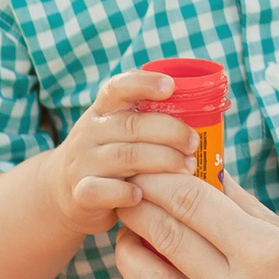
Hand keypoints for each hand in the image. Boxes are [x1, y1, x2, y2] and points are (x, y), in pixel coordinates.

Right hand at [46, 70, 195, 234]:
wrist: (65, 192)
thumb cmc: (113, 157)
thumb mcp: (124, 132)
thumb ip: (153, 121)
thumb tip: (212, 112)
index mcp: (105, 110)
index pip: (119, 87)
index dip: (144, 83)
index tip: (170, 86)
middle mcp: (91, 131)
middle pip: (133, 124)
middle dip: (170, 132)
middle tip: (194, 143)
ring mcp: (83, 161)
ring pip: (125, 157)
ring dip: (162, 162)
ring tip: (188, 169)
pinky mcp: (80, 192)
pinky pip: (102, 190)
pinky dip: (124, 193)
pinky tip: (143, 195)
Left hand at [111, 171, 278, 278]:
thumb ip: (254, 212)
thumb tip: (214, 175)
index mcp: (268, 255)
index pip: (191, 202)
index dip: (160, 178)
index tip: (148, 167)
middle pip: (162, 235)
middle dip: (138, 206)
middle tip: (129, 192)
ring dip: (129, 248)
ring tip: (132, 233)